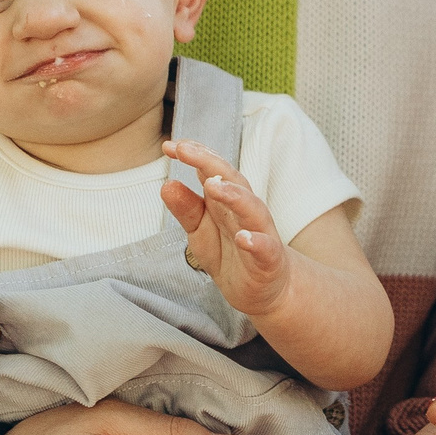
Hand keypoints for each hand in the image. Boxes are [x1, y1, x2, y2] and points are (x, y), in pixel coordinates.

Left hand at [162, 141, 292, 317]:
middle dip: (209, 162)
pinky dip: (255, 242)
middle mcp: (245, 210)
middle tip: (185, 149)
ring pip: (252, 209)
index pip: (212, 170)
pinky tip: (243, 238)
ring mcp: (260, 233)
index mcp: (226, 201)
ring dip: (234, 196)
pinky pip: (265, 248)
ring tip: (213, 186)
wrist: (265, 290)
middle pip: (232, 180)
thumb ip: (186, 209)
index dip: (194, 155)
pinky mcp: (269, 260)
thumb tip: (166, 184)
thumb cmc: (230, 254)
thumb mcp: (200, 233)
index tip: (170, 145)